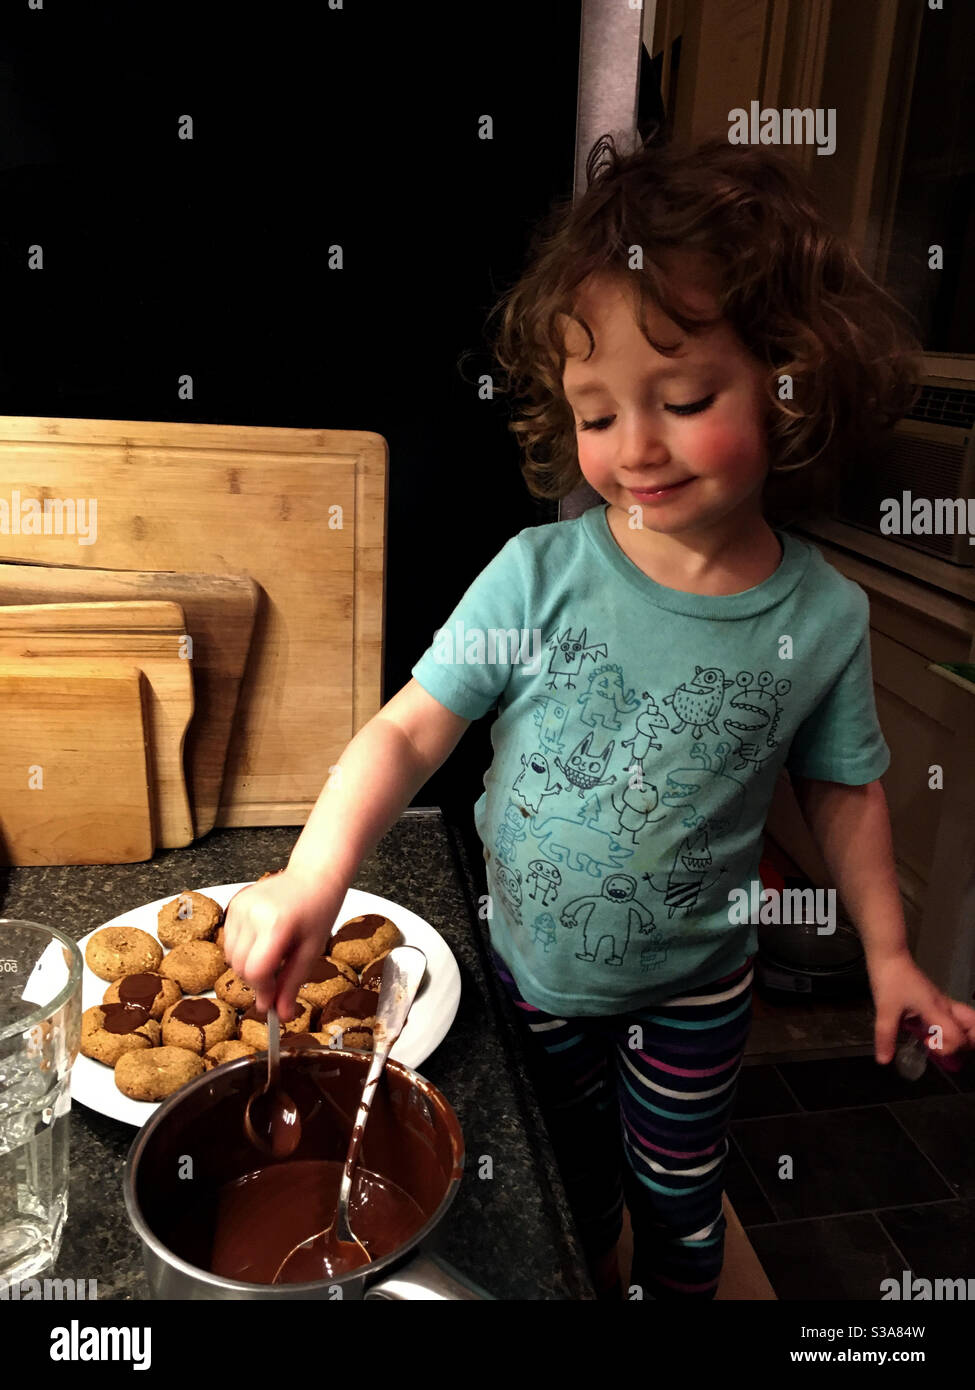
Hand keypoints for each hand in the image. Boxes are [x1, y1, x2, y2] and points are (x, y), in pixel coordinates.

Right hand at [223, 867, 343, 1019]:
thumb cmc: (318, 910)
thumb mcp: (311, 951)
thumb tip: (281, 1016)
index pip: (256, 971)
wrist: (313, 876)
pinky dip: (242, 950)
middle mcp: (253, 913)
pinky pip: (229, 941)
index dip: (263, 991)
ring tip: (273, 956)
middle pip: (240, 967)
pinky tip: (262, 942)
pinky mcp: (234, 904)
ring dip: (248, 966)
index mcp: (276, 924)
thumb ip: (292, 984)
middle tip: (276, 981)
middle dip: (257, 982)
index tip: (272, 1002)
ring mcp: (240, 906)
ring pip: (231, 957)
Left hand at [867, 948, 974, 1064]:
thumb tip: (884, 1061)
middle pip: (972, 1025)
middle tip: (942, 1046)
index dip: (947, 1048)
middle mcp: (944, 1006)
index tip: (926, 1045)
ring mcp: (942, 1001)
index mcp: (936, 1009)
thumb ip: (886, 1036)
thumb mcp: (884, 1010)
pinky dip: (950, 1026)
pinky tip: (929, 1030)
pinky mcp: (935, 998)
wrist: (889, 955)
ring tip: (940, 1041)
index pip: (958, 1036)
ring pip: (966, 1019)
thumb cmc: (889, 980)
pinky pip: (953, 1015)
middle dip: (965, 1042)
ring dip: (960, 1033)